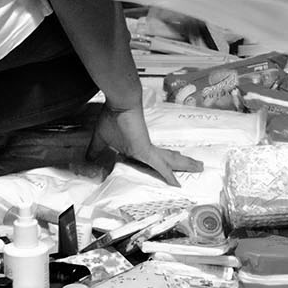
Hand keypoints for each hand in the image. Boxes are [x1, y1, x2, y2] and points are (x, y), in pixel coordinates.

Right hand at [87, 104, 202, 186]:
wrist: (120, 103)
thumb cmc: (112, 117)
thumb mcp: (100, 139)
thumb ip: (96, 151)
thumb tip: (87, 160)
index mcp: (138, 149)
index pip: (152, 161)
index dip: (161, 167)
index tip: (168, 175)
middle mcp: (146, 150)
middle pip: (168, 159)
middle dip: (182, 163)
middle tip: (196, 166)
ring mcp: (147, 150)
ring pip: (170, 161)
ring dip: (185, 164)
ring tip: (200, 166)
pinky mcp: (146, 150)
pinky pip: (159, 167)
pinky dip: (168, 176)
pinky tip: (177, 184)